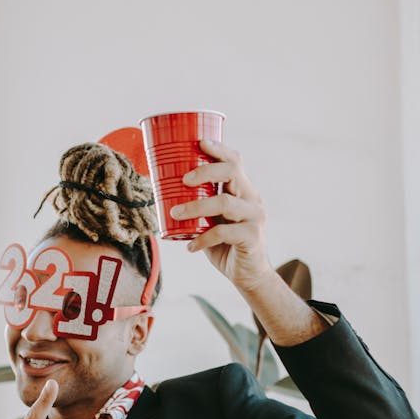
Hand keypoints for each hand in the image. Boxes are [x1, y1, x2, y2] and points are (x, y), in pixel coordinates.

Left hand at [169, 139, 271, 292]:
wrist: (249, 275)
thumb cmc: (227, 247)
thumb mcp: (213, 222)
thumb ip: (201, 209)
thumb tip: (164, 198)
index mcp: (244, 191)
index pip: (235, 161)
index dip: (218, 149)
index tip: (199, 143)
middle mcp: (252, 199)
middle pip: (232, 172)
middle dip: (205, 171)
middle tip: (183, 180)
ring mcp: (254, 217)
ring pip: (225, 202)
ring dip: (196, 206)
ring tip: (175, 214)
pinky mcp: (251, 237)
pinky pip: (224, 233)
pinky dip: (202, 239)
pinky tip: (190, 247)